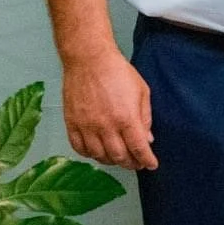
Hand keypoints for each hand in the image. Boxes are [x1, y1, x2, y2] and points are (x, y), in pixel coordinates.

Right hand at [62, 47, 156, 170]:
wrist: (89, 59)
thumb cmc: (118, 72)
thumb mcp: (142, 91)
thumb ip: (145, 117)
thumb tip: (148, 139)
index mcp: (126, 118)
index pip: (139, 148)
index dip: (147, 160)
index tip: (151, 164)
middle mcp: (106, 126)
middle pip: (119, 157)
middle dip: (131, 163)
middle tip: (136, 163)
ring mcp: (86, 126)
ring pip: (99, 156)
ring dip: (112, 161)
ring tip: (119, 157)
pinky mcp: (72, 123)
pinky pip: (79, 148)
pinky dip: (90, 155)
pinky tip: (98, 151)